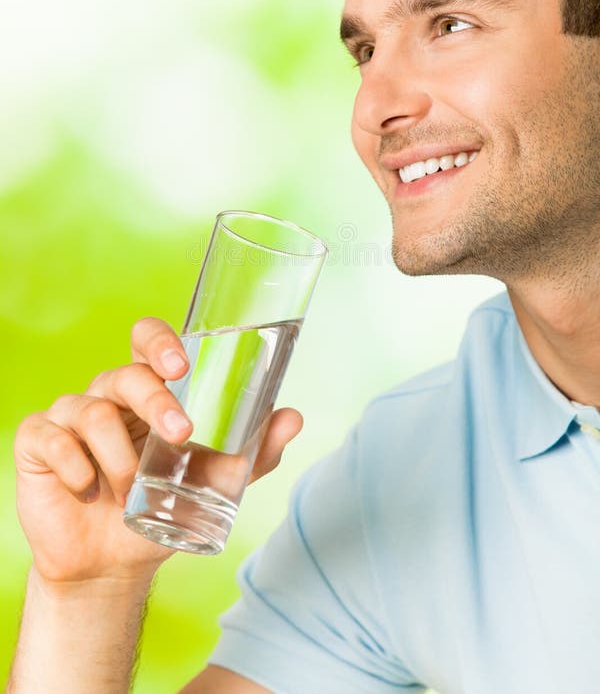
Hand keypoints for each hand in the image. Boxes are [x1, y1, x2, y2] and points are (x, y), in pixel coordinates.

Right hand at [14, 318, 302, 587]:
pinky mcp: (39, 442)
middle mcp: (109, 394)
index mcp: (148, 391)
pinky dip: (74, 465)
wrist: (113, 564)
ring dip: (118, 455)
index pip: (147, 340)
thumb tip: (294, 417)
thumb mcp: (213, 483)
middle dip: (155, 400)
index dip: (159, 340)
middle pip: (125, 373)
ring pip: (92, 410)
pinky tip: (87, 488)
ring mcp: (71, 415)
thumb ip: (252, 452)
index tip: (182, 363)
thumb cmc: (162, 509)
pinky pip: (50, 437)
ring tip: (128, 487)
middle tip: (181, 434)